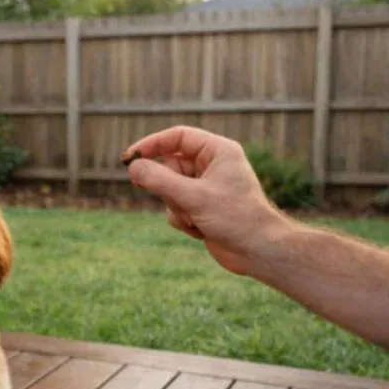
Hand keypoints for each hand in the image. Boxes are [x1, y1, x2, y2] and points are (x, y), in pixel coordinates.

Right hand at [123, 126, 294, 275]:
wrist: (257, 250)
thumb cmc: (235, 218)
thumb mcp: (192, 197)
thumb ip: (159, 180)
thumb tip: (133, 167)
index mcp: (218, 151)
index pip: (178, 137)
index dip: (152, 145)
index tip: (130, 157)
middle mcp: (212, 165)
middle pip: (170, 165)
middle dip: (168, 188)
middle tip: (175, 199)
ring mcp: (206, 187)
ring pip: (169, 189)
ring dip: (176, 207)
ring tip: (197, 218)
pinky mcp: (201, 207)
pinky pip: (175, 207)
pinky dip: (182, 219)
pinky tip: (200, 230)